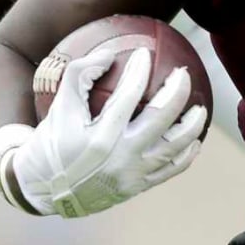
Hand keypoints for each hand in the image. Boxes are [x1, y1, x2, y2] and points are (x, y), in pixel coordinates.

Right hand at [6, 46, 206, 216]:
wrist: (45, 191)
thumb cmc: (51, 143)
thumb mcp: (59, 107)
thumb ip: (79, 75)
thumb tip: (110, 54)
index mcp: (99, 137)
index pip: (128, 96)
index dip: (138, 71)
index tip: (144, 53)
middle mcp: (121, 157)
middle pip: (161, 119)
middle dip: (177, 92)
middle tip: (183, 74)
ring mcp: (133, 175)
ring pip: (174, 147)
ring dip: (192, 125)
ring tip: (199, 108)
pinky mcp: (138, 187)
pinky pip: (171, 170)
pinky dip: (186, 154)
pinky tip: (193, 140)